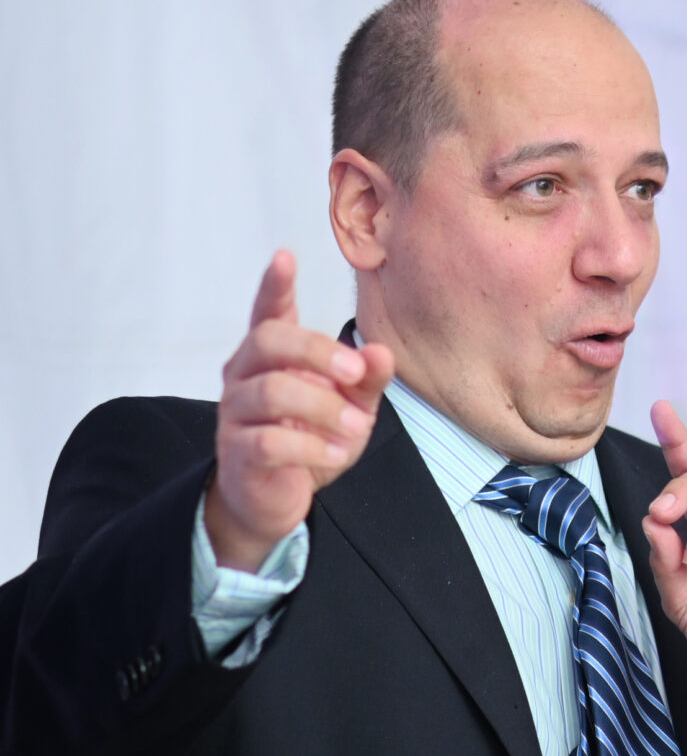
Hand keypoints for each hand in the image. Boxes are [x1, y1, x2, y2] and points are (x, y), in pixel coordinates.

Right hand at [207, 251, 394, 569]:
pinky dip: (310, 446)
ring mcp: (236, 412)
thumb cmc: (309, 440)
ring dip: (323, 406)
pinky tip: (334, 454)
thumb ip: (365, 379)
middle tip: (355, 372)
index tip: (285, 256)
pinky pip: (269, 441)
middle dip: (318, 351)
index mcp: (271, 357)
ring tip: (354, 426)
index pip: (267, 313)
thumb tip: (382, 352)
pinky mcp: (238, 451)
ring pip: (271, 391)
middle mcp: (245, 375)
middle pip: (268, 340)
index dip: (274, 285)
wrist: (276, 499)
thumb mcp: (350, 407)